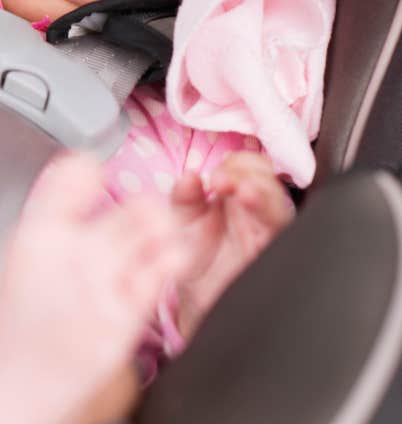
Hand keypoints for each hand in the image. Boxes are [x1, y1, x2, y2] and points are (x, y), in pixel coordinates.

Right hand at [0, 153, 191, 423]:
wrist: (16, 379)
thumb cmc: (26, 308)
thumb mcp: (27, 245)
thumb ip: (58, 206)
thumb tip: (88, 166)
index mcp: (38, 231)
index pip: (76, 173)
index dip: (90, 169)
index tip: (95, 173)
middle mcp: (71, 254)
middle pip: (137, 204)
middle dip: (149, 205)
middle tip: (146, 212)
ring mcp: (101, 287)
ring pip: (156, 232)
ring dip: (166, 226)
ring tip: (160, 233)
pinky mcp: (125, 319)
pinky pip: (162, 272)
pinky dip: (170, 257)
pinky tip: (164, 258)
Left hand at [169, 151, 293, 337]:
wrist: (198, 301)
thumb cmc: (195, 252)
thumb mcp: (183, 219)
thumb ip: (184, 197)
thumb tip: (190, 177)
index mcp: (240, 196)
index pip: (252, 168)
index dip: (237, 165)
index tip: (215, 177)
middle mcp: (260, 215)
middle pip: (271, 184)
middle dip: (250, 177)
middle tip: (223, 183)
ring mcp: (269, 240)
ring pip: (282, 211)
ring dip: (264, 198)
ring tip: (245, 193)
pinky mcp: (272, 265)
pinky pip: (284, 249)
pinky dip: (273, 234)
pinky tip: (257, 234)